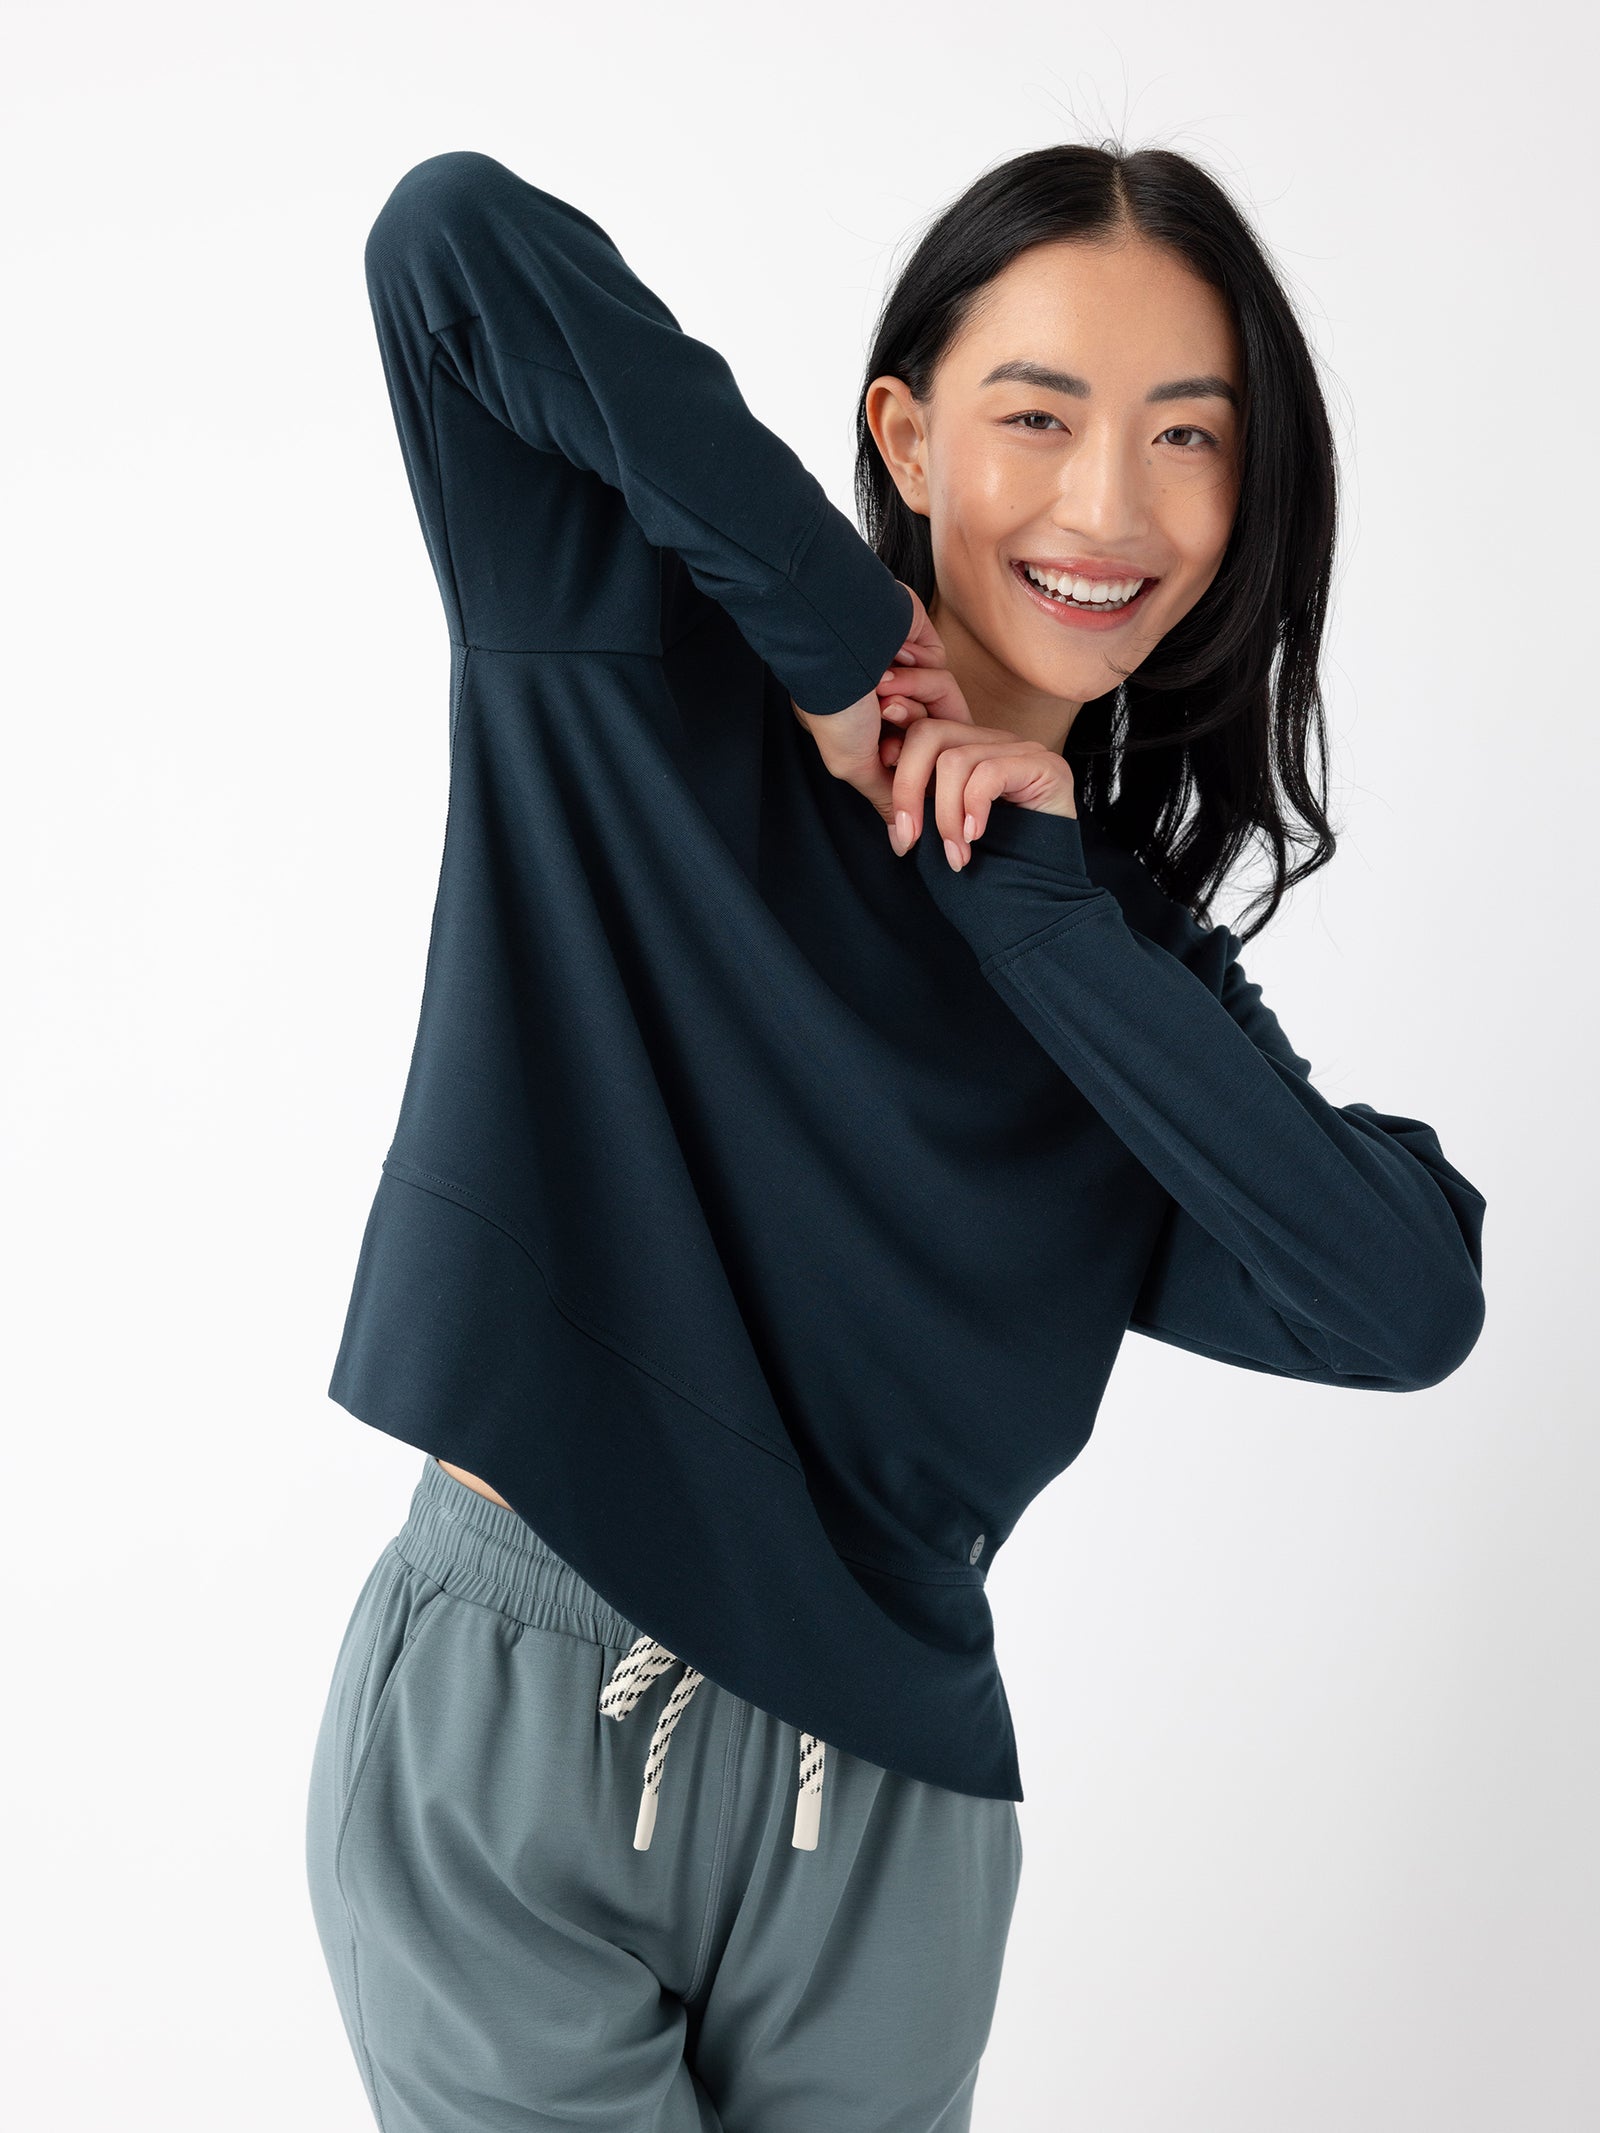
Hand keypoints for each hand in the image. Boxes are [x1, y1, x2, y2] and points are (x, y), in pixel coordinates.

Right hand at [789, 583, 971, 822]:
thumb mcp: (853, 764)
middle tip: (887, 719)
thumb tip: (902, 843)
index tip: (887, 756)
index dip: (905, 765)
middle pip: (929, 740)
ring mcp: (908, 678)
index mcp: (865, 732)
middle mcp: (888, 707)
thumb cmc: (835, 704)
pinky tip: (893, 664)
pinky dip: (920, 677)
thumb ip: (886, 797)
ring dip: (912, 704)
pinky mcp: (926, 652)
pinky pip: (944, 678)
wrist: (839, 642)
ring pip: (939, 710)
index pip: (907, 764)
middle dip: (912, 734)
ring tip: (883, 689)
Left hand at [882, 710, 1076, 869]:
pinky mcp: (1045, 766)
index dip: (895, 764)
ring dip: (945, 815)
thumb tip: (877, 775)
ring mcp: (1021, 749)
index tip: (894, 817)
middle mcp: (993, 741)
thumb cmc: (986, 869)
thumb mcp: (936, 827)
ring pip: (955, 760)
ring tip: (955, 854)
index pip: (919, 729)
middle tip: (909, 840)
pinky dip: (973, 809)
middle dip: (908, 790)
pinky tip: (975, 838)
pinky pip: (989, 773)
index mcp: (966, 749)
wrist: (1039, 902)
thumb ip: (915, 798)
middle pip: (929, 734)